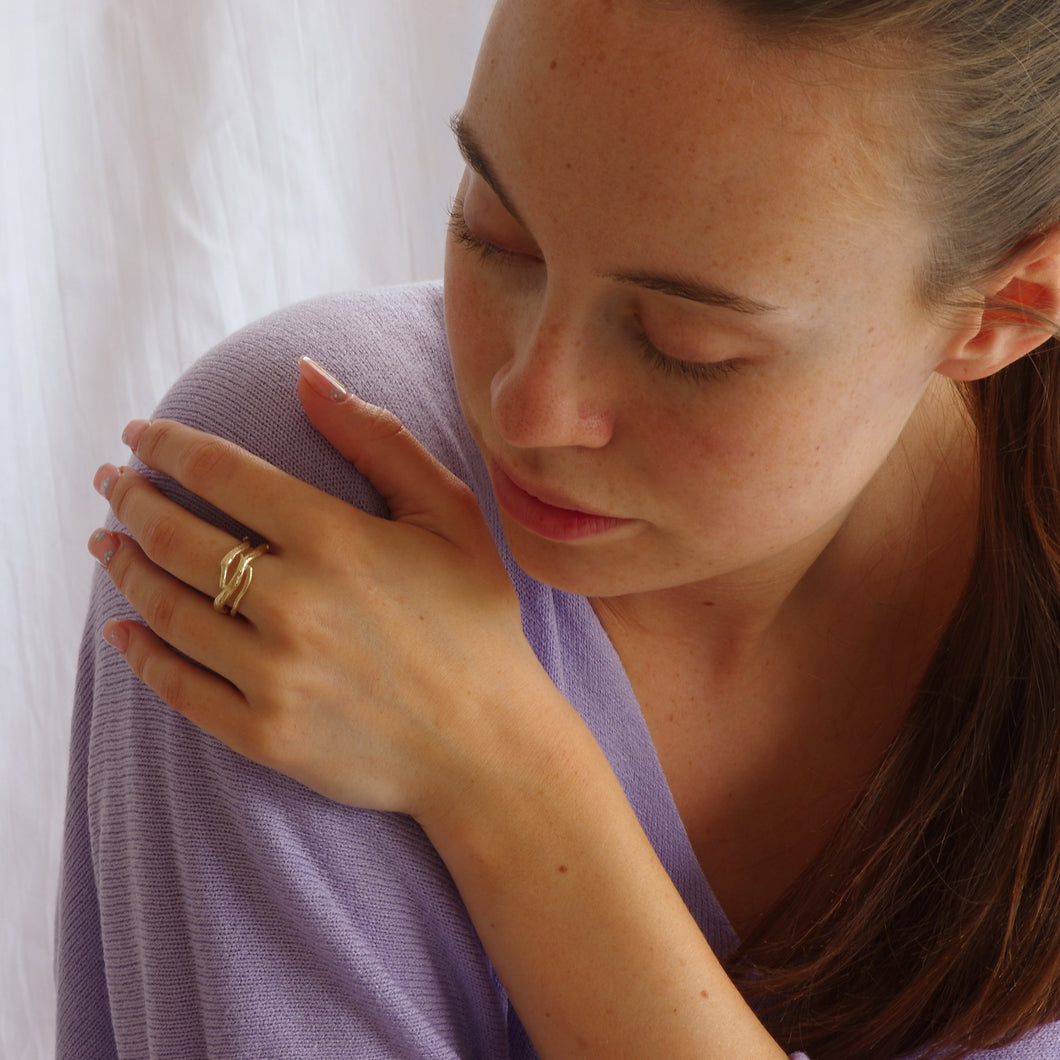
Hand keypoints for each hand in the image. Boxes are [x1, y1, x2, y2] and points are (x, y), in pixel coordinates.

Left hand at [88, 357, 548, 821]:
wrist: (490, 745)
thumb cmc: (476, 621)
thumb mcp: (449, 514)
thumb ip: (375, 439)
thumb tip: (305, 372)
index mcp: (335, 540)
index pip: (220, 473)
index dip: (166, 446)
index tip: (138, 436)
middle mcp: (293, 603)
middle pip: (176, 537)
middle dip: (131, 501)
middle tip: (111, 486)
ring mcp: (274, 674)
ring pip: (165, 609)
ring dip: (125, 568)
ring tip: (109, 546)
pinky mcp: (264, 733)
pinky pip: (178, 687)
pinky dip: (140, 653)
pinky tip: (122, 629)